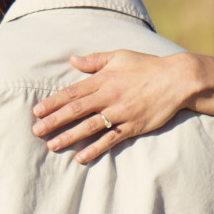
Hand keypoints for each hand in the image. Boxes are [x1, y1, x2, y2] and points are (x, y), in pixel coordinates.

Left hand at [32, 51, 189, 162]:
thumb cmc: (147, 66)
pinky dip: (95, 149)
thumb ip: (94, 60)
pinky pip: (110, 140)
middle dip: (54, 121)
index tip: (37, 111)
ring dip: (68, 137)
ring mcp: (120, 113)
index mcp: (103, 79)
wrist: (177, 79)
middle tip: (36, 131)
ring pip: (89, 127)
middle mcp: (109, 97)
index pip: (72, 92)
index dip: (53, 102)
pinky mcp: (132, 126)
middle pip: (75, 110)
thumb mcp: (120, 56)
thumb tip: (72, 59)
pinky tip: (81, 157)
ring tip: (52, 146)